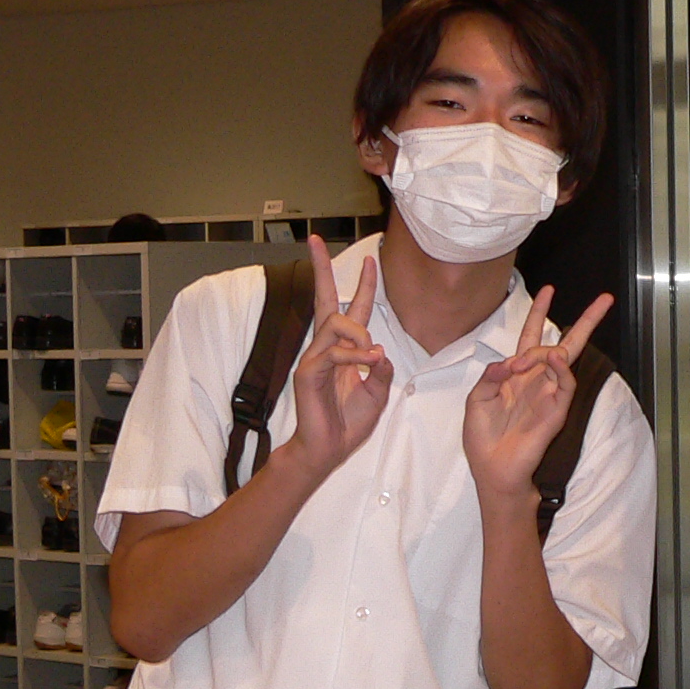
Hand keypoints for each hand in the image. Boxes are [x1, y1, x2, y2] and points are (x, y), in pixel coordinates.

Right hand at [284, 233, 389, 476]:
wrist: (328, 448)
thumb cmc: (349, 421)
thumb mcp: (377, 392)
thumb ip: (381, 370)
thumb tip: (379, 352)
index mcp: (344, 348)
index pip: (352, 308)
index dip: (363, 284)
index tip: (370, 258)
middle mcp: (326, 346)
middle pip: (323, 297)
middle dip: (320, 267)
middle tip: (314, 240)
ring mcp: (315, 357)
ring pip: (335, 322)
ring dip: (359, 334)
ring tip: (370, 356)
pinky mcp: (308, 372)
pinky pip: (332, 352)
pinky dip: (353, 357)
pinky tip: (366, 365)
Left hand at [463, 286, 613, 501]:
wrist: (493, 470)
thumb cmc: (483, 439)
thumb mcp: (476, 399)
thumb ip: (490, 376)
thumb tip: (510, 361)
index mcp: (517, 375)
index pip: (532, 337)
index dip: (539, 313)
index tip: (548, 291)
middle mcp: (537, 380)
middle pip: (565, 342)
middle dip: (585, 320)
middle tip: (605, 299)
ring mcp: (550, 393)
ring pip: (566, 358)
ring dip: (551, 349)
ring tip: (535, 358)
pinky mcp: (557, 409)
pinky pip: (565, 382)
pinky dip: (562, 367)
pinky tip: (553, 357)